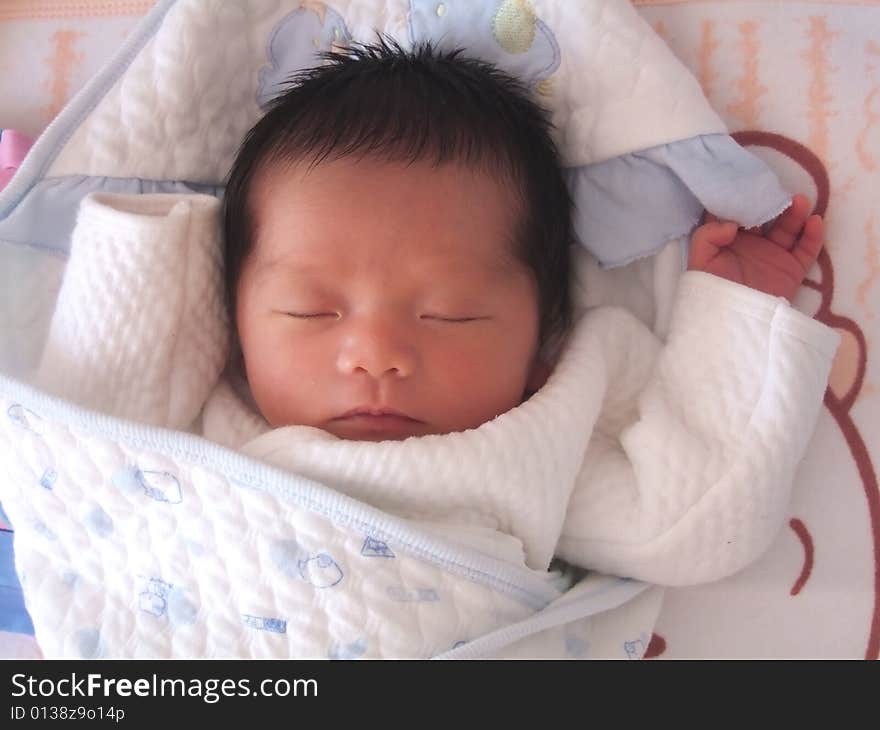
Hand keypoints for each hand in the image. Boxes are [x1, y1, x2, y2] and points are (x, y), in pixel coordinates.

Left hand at [688, 194, 823, 299]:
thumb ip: (706, 237)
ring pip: (788, 228)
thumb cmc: (711, 293)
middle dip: (772, 202)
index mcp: (725, 240)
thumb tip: (731, 223)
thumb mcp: (699, 263)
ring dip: (795, 213)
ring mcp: (771, 256)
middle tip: (778, 192)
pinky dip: (813, 235)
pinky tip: (815, 221)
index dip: (740, 198)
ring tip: (800, 202)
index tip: (747, 182)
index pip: (734, 213)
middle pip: (765, 216)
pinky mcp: (790, 269)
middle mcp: (750, 244)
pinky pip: (806, 249)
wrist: (732, 324)